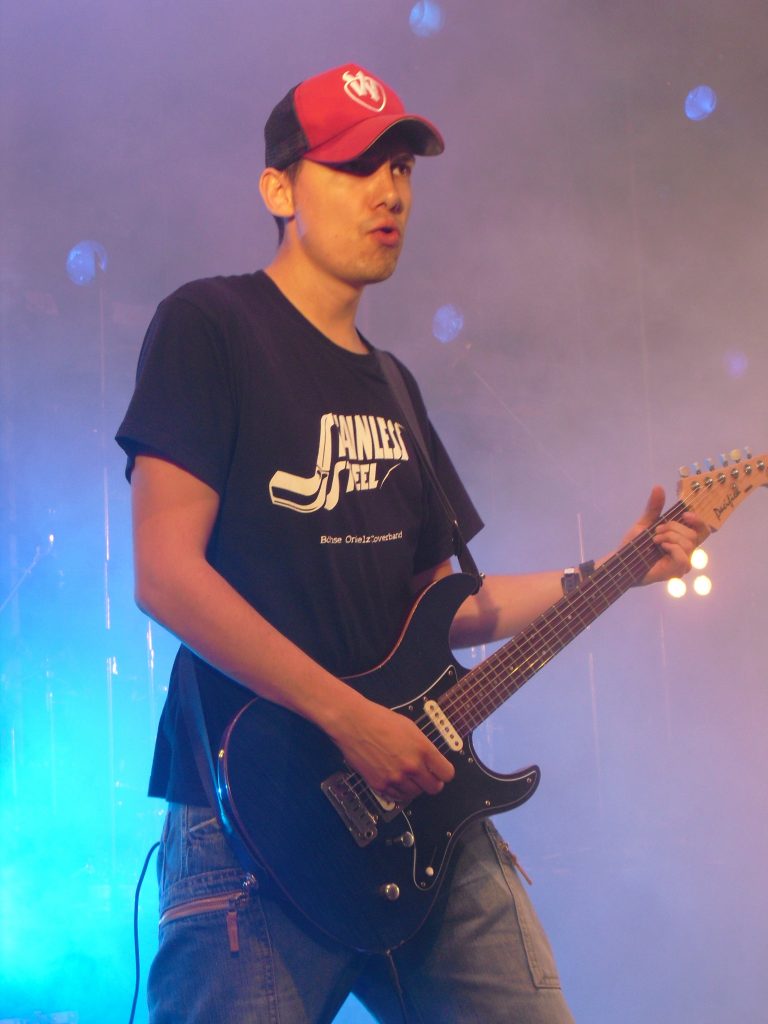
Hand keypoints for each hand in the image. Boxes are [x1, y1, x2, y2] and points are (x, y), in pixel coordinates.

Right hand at [330, 697, 454, 804]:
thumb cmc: (379, 720)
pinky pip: (397, 797)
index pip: (446, 774)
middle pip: (434, 788)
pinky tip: (395, 779)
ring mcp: (396, 778)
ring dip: (414, 787)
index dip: (444, 773)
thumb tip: (431, 761)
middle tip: (425, 776)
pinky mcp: (380, 785)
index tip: (440, 772)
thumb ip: (423, 747)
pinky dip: (398, 791)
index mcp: (422, 749)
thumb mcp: (410, 728)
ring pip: (415, 794)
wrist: (353, 724)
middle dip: (432, 782)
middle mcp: (412, 766)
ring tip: (406, 775)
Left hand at [620, 485, 709, 585]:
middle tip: (657, 531)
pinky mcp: (677, 571)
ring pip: (689, 544)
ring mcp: (683, 562)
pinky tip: (661, 548)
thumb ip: (654, 508)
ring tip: (655, 540)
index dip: (699, 520)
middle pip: (694, 534)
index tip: (685, 514)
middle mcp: (686, 550)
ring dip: (669, 537)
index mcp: (681, 538)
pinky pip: (683, 557)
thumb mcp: (645, 523)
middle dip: (674, 528)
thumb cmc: (634, 545)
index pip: (703, 529)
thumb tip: (658, 487)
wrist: (622, 561)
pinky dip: (672, 548)